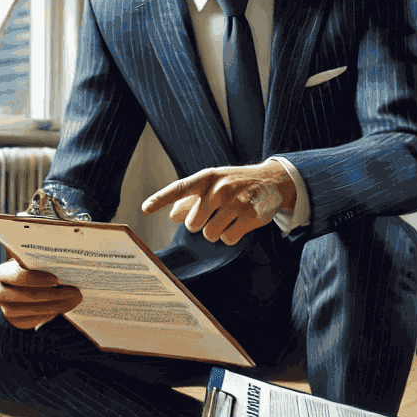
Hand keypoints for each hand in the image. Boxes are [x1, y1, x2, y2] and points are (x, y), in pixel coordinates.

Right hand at [0, 259, 81, 329]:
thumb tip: (65, 262)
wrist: (23, 290)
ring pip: (30, 310)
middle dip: (52, 294)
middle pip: (25, 295)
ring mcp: (5, 308)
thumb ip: (41, 263)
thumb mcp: (34, 264)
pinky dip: (48, 314)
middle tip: (75, 292)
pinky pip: (31, 320)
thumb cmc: (33, 271)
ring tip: (73, 300)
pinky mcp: (14, 321)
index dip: (36, 279)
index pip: (17, 276)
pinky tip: (62, 308)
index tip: (57, 280)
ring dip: (54, 306)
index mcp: (2, 273)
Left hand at [141, 160, 296, 245]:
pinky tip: (239, 224)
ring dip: (216, 232)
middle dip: (200, 225)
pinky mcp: (250, 216)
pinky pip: (228, 239)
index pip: (179, 188)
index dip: (160, 199)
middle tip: (213, 215)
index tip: (145, 209)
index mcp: (207, 178)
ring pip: (210, 234)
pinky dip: (231, 236)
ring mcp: (236, 202)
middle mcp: (220, 188)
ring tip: (228, 219)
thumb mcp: (213, 183)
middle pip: (193, 224)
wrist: (272, 180)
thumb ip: (190, 199)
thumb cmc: (235, 182)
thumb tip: (172, 215)